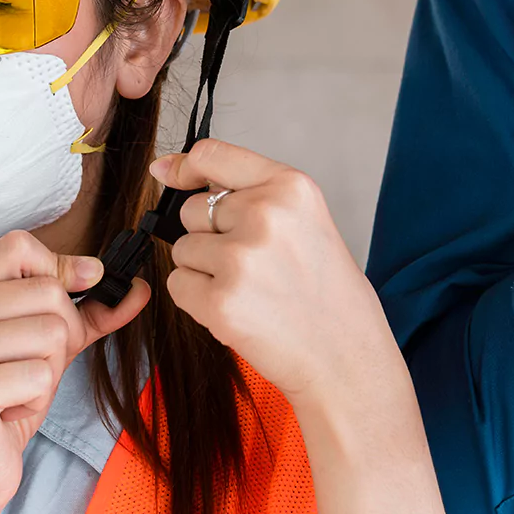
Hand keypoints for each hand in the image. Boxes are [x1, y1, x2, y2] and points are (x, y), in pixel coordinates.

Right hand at [0, 232, 147, 513]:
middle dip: (62, 337)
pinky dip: (37, 399)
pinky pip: (40, 376)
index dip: (60, 267)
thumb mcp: (47, 347)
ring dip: (49, 372)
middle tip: (31, 368)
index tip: (75, 293)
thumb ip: (88, 313)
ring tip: (17, 389)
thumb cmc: (4, 403)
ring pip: (51, 333)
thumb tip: (137, 287)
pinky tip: (10, 410)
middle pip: (49, 292)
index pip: (19, 245)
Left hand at [151, 140, 401, 410]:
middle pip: (192, 210)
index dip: (183, 167)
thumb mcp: (306, 221)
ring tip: (252, 291)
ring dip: (205, 270)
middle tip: (256, 267)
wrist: (346, 359)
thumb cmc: (328, 294)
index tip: (167, 175)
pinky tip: (238, 311)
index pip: (212, 154)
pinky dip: (198, 300)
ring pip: (183, 249)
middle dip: (210, 237)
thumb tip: (168, 170)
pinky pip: (178, 284)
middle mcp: (266, 214)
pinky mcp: (220, 300)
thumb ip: (250, 193)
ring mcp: (241, 258)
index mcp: (291, 188)